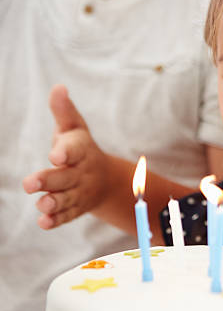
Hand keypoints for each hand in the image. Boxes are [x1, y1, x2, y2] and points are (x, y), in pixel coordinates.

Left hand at [22, 84, 111, 228]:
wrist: (105, 180)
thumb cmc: (80, 149)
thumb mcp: (74, 129)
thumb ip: (64, 111)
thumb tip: (58, 87)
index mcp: (81, 150)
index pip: (75, 150)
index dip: (65, 152)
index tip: (55, 155)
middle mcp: (82, 173)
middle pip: (66, 177)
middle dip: (49, 181)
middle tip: (30, 184)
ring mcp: (80, 192)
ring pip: (67, 199)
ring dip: (54, 203)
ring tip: (41, 204)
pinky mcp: (75, 208)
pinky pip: (67, 216)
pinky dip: (56, 220)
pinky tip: (44, 222)